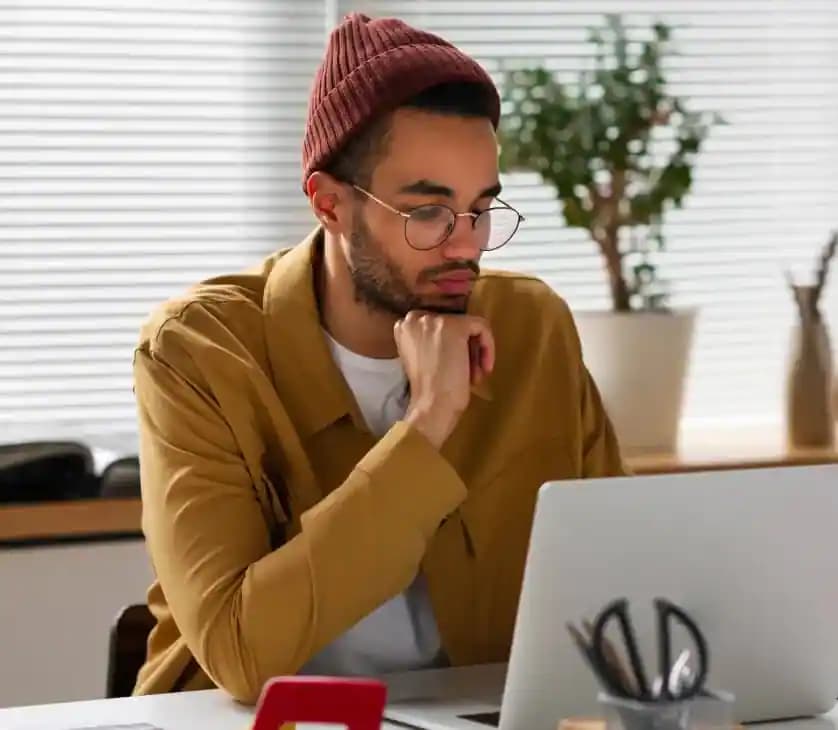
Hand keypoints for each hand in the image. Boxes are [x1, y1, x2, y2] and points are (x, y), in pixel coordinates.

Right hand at [394, 311, 494, 448]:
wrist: (431, 406)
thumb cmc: (428, 393)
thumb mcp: (422, 360)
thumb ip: (430, 344)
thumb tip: (455, 340)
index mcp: (403, 326)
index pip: (436, 326)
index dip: (449, 345)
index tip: (455, 364)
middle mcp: (416, 318)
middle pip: (453, 325)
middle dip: (464, 349)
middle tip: (469, 372)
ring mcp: (435, 320)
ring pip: (468, 326)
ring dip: (475, 352)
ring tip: (473, 375)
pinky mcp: (455, 326)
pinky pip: (481, 327)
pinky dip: (488, 347)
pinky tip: (483, 369)